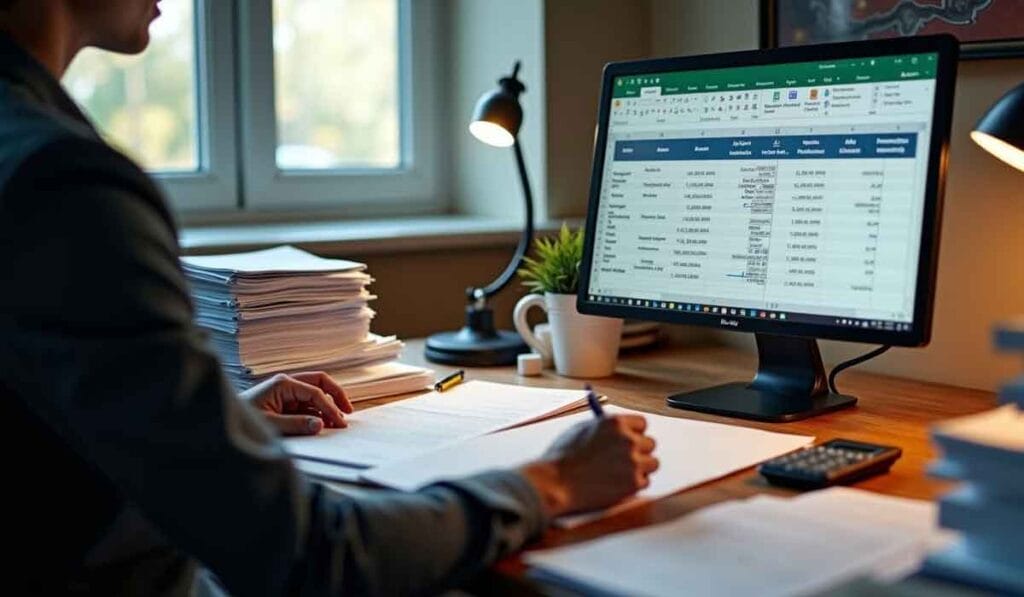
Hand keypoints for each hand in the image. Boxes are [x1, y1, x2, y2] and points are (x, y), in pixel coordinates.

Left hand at [241, 372, 352, 435]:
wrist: (224, 422)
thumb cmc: (242, 420)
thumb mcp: (270, 424)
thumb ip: (296, 424)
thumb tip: (320, 424)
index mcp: (283, 384)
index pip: (316, 392)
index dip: (330, 408)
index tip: (340, 423)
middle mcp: (287, 384)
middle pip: (320, 382)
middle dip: (336, 395)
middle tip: (349, 412)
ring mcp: (286, 393)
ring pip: (315, 394)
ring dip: (327, 407)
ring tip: (336, 424)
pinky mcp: (285, 403)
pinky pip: (307, 405)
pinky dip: (317, 414)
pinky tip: (322, 425)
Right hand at [519, 415, 657, 517]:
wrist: (556, 482)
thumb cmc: (562, 456)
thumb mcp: (581, 429)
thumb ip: (603, 428)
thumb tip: (618, 430)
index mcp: (615, 423)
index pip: (642, 423)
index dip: (634, 432)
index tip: (630, 439)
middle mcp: (628, 440)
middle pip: (650, 443)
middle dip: (639, 451)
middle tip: (626, 459)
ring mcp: (633, 462)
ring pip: (652, 463)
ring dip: (640, 468)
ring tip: (620, 473)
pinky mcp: (633, 483)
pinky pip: (644, 482)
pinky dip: (633, 485)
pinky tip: (616, 485)